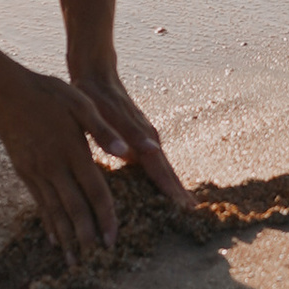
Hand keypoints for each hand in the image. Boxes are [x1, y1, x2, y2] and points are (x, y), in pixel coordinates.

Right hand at [0, 68, 127, 254]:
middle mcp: (54, 167)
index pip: (95, 191)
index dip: (106, 217)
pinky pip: (40, 204)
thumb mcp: (81, 104)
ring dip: (67, 238)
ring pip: (55, 212)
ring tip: (75, 261)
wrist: (6, 95)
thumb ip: (103, 130)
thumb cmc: (49, 95)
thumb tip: (126, 151)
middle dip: (87, 236)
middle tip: (98, 259)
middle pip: (74, 209)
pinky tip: (54, 240)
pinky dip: (49, 224)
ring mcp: (37, 173)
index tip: (114, 238)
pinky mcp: (25, 173)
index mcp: (73, 151)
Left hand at [69, 62, 191, 207]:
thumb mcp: (102, 114)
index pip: (161, 170)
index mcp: (142, 137)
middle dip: (180, 192)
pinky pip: (155, 162)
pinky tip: (164, 188)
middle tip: (194, 214)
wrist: (97, 75)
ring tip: (186, 205)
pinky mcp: (140, 138)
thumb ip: (123, 133)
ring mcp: (146, 138)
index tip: (186, 208)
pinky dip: (163, 177)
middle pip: (167, 171)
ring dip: (174, 185)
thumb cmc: (94, 96)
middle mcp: (149, 139)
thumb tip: (152, 151)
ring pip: (164, 167)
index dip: (173, 190)